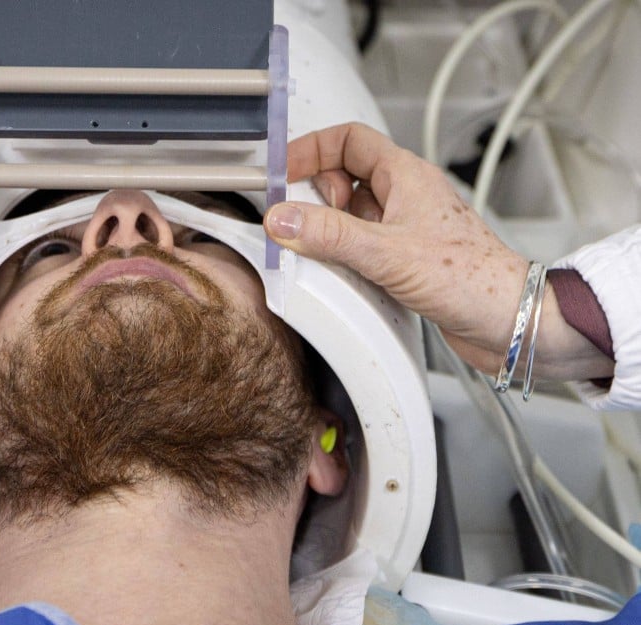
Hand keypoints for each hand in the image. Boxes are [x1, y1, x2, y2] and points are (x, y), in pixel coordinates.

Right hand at [263, 123, 612, 380]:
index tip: (282, 172)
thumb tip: (282, 218)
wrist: (508, 319)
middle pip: (344, 175)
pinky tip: (340, 274)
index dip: (311, 149)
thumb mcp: (386, 253)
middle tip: (301, 220)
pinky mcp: (403, 257)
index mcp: (405, 175)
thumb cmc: (471, 278)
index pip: (348, 139)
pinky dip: (342, 254)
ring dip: (329, 228)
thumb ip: (329, 234)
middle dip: (316, 195)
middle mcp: (404, 196)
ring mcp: (404, 226)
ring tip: (321, 249)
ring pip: (350, 212)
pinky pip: (360, 244)